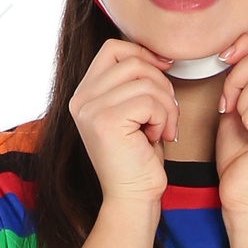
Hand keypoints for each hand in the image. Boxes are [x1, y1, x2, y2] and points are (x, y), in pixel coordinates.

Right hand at [69, 37, 177, 205]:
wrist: (132, 199)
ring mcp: (90, 109)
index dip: (143, 54)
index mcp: (84, 94)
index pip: (113, 49)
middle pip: (132, 61)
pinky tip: (158, 138)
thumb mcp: (133, 113)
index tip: (165, 70)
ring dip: (166, 105)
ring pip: (145, 80)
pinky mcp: (106, 121)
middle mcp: (81, 99)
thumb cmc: (138, 159)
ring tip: (163, 129)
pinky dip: (164, 118)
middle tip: (167, 114)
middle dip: (161, 84)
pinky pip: (149, 100)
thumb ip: (133, 83)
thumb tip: (159, 55)